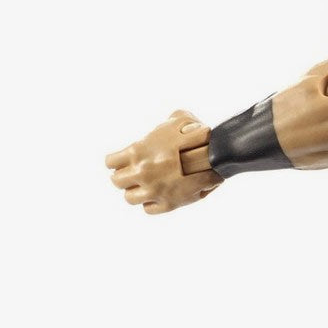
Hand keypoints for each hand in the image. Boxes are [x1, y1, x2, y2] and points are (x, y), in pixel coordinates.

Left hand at [105, 110, 222, 214]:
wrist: (217, 156)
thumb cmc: (199, 135)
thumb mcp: (179, 119)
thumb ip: (166, 123)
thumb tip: (169, 123)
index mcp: (138, 151)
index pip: (110, 163)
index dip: (116, 162)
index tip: (123, 162)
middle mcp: (142, 172)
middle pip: (117, 182)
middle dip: (125, 177)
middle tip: (134, 174)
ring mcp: (154, 191)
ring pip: (129, 198)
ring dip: (136, 192)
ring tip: (146, 186)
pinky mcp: (168, 204)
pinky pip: (148, 209)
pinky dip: (151, 203)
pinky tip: (159, 195)